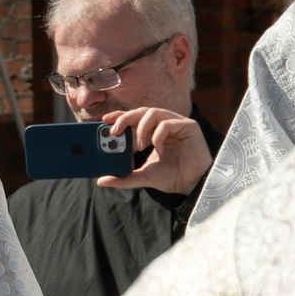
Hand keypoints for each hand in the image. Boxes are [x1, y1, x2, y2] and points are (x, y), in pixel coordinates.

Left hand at [93, 106, 213, 194]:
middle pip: (142, 111)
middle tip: (114, 131)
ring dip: (141, 127)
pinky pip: (167, 123)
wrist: (192, 184)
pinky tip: (160, 150)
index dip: (120, 116)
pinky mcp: (189, 126)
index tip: (104, 120)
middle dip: (125, 118)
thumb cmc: (172, 177)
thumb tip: (101, 181)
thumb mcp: (143, 176)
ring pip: (153, 112)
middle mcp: (165, 125)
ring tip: (139, 145)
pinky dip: (158, 136)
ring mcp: (178, 124)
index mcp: (154, 132)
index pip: (135, 118)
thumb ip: (124, 177)